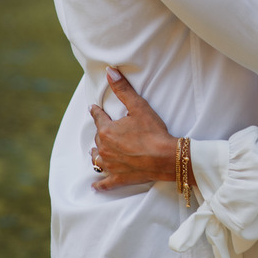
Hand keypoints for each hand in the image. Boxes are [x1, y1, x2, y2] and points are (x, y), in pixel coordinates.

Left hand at [89, 67, 179, 191]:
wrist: (165, 158)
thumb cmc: (153, 132)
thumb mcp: (139, 107)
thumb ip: (123, 89)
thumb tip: (110, 71)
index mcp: (107, 131)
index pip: (98, 118)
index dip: (96, 112)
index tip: (92, 108)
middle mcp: (104, 148)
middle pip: (98, 138)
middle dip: (100, 133)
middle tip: (104, 129)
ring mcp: (110, 165)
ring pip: (97, 159)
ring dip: (96, 154)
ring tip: (95, 152)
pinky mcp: (118, 178)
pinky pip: (105, 183)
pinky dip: (99, 184)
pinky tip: (95, 186)